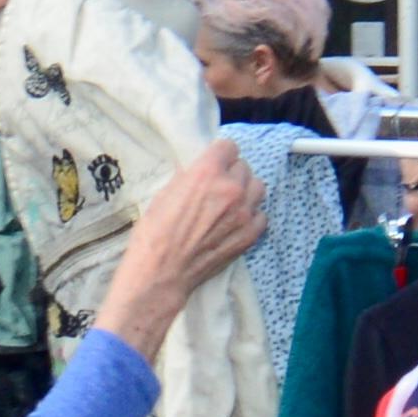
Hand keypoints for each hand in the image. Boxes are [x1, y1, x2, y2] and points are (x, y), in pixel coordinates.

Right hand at [94, 141, 267, 360]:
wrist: (162, 270)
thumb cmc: (156, 232)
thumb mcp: (166, 191)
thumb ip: (190, 177)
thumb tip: (200, 171)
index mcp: (207, 171)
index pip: (229, 146)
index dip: (220, 155)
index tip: (215, 163)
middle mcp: (231, 188)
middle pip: (244, 167)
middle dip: (232, 173)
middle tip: (219, 186)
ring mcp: (244, 213)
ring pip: (258, 188)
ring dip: (246, 191)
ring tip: (232, 202)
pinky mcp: (249, 235)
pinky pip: (261, 215)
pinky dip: (251, 216)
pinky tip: (236, 221)